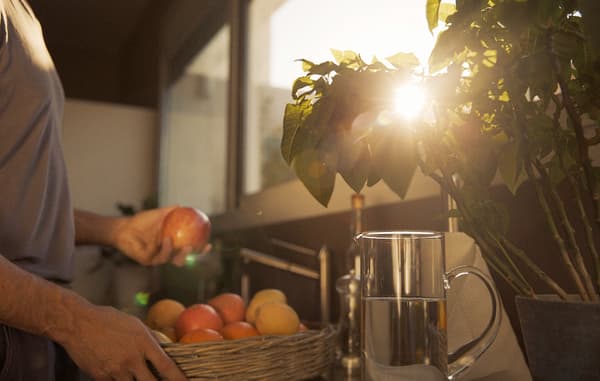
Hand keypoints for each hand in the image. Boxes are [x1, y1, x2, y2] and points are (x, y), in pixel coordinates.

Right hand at [61, 305, 186, 380]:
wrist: (77, 323)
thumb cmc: (107, 319)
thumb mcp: (135, 324)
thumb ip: (150, 338)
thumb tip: (163, 348)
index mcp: (143, 343)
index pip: (166, 366)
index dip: (178, 379)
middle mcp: (132, 359)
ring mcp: (115, 370)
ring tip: (138, 375)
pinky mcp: (101, 377)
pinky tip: (121, 375)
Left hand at [112, 207, 194, 265]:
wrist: (123, 227)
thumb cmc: (140, 221)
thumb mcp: (158, 214)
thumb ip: (169, 211)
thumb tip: (181, 205)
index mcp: (171, 245)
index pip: (187, 250)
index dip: (199, 250)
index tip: (208, 244)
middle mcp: (165, 254)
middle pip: (181, 260)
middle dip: (189, 256)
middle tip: (193, 247)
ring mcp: (155, 258)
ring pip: (169, 259)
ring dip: (174, 252)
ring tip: (176, 242)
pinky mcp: (146, 260)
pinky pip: (156, 255)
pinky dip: (161, 247)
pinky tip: (163, 239)